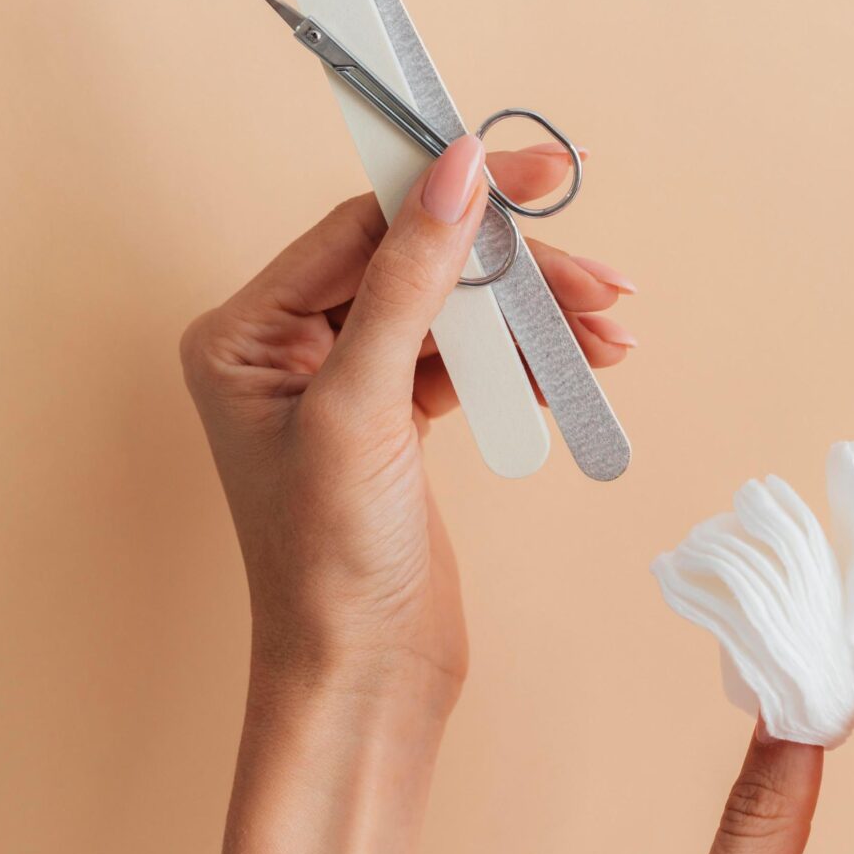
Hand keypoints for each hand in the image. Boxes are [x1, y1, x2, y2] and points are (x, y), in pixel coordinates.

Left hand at [183, 136, 636, 853]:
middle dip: (511, 266)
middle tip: (598, 275)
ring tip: (609, 331)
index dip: (451, 191)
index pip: (360, 224)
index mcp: (244, 334)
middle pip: (415, 260)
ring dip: (531, 315)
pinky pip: (466, 359)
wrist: (365, 683)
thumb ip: (409, 280)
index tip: (538, 170)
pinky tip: (577, 371)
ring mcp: (343, 386)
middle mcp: (286, 350)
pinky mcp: (395, 422)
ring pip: (451, 309)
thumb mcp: (366, 408)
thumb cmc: (332, 563)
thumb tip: (453, 170)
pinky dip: (523, 360)